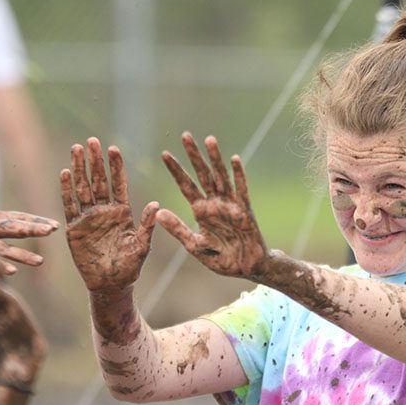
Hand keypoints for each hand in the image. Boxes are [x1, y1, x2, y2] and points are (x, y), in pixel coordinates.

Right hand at [0, 210, 58, 273]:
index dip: (36, 220)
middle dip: (33, 229)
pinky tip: (12, 272)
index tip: (56, 224)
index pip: (17, 217)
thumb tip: (21, 225)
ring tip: (41, 261)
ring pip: (1, 249)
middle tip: (54, 230)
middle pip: (12, 227)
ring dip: (21, 255)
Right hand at [61, 138, 157, 292]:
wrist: (111, 285)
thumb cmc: (130, 266)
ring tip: (76, 149)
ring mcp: (89, 218)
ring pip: (83, 188)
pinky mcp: (75, 228)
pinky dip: (67, 190)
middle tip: (92, 141)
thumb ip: (146, 225)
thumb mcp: (142, 245)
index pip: (119, 184)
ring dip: (79, 169)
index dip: (116, 167)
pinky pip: (70, 206)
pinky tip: (65, 173)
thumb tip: (156, 205)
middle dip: (96, 161)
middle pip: (99, 181)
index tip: (114, 149)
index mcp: (123, 213)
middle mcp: (105, 211)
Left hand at [156, 133, 268, 278]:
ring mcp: (230, 205)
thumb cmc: (223, 259)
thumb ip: (178, 229)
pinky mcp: (245, 211)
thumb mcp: (195, 246)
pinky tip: (234, 159)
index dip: (176, 170)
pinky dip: (238, 175)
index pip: (186, 186)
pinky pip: (241, 190)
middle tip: (185, 135)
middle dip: (194, 156)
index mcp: (201, 211)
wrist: (246, 268)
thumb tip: (159, 212)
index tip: (164, 154)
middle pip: (202, 175)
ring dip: (215, 159)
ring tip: (208, 139)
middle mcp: (215, 203)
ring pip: (221, 177)